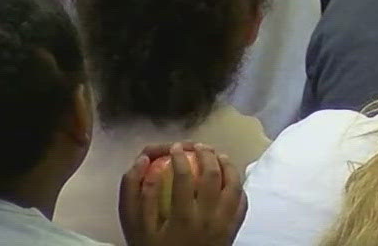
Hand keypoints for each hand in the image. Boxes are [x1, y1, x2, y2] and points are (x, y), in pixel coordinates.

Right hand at [119, 143, 246, 245]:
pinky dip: (238, 186)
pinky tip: (229, 179)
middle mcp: (208, 220)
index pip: (184, 176)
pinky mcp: (233, 231)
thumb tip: (143, 161)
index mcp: (183, 218)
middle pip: (213, 176)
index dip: (179, 155)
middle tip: (197, 146)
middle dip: (206, 154)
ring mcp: (224, 225)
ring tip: (217, 155)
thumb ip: (135, 193)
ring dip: (227, 165)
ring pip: (234, 186)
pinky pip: (242, 203)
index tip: (174, 148)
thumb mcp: (136, 228)